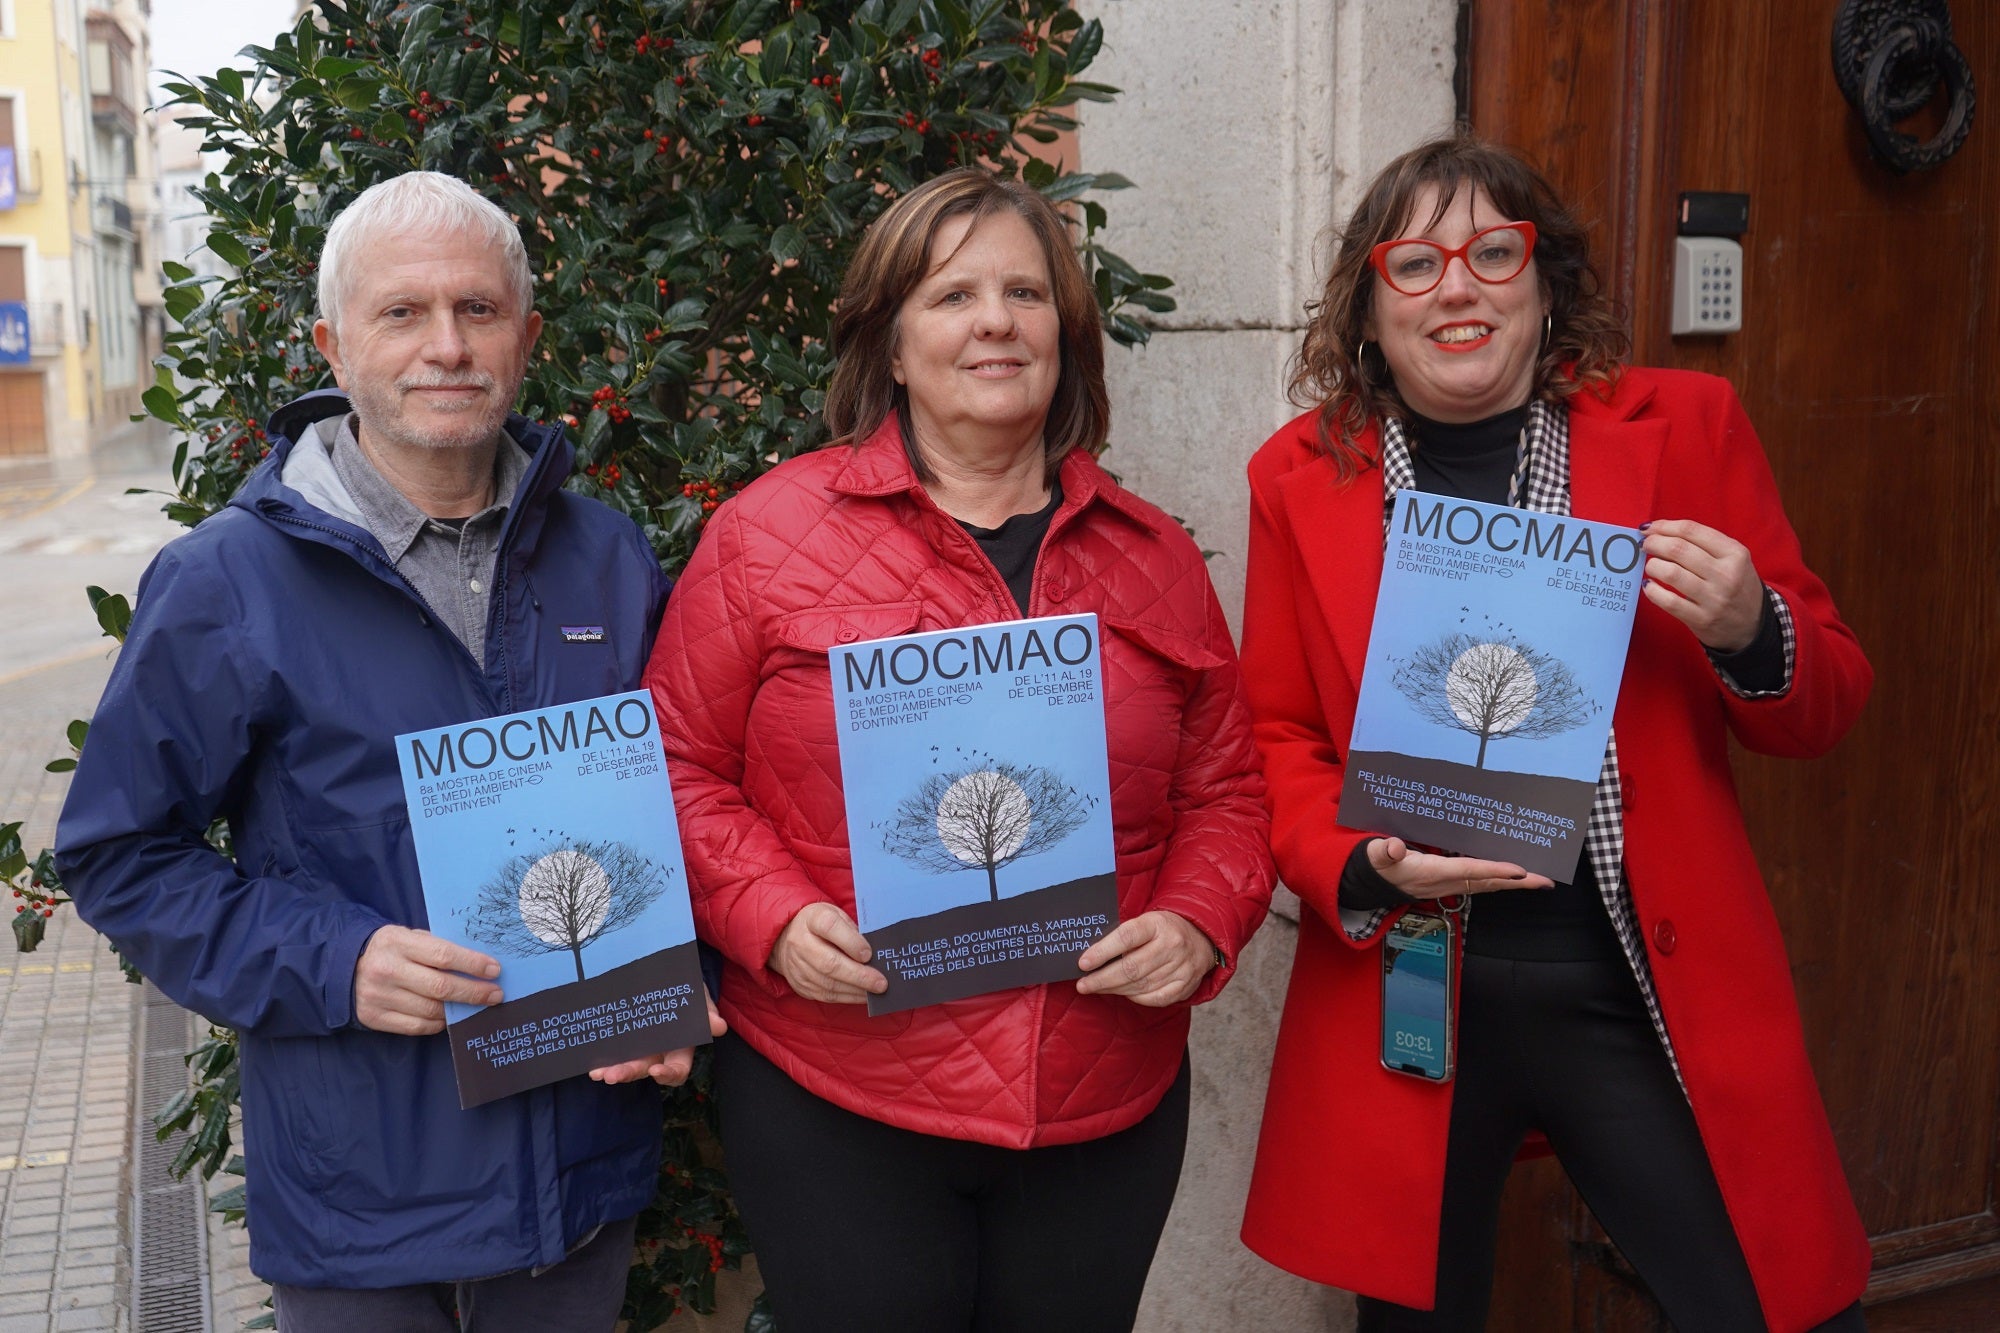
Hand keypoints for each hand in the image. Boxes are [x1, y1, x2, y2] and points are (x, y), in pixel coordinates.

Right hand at [354, 925, 502, 1034]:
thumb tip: (477, 962)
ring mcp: (379, 997)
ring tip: (477, 1005)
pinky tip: (450, 1016)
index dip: (473, 964)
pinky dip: (439, 1023)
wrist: (340, 968)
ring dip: (459, 1010)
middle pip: (441, 987)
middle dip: (474, 992)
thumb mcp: (407, 936)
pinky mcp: (374, 1018)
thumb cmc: (388, 949)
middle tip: (496, 994)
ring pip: (431, 1010)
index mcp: (397, 943)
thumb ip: (435, 946)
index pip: (443, 956)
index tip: (495, 970)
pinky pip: (417, 1027)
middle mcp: (387, 970)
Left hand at [590, 989, 728, 1086]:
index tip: (656, 1071)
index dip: (668, 1074)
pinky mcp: (623, 1034)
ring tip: (597, 1073)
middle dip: (628, 1073)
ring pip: (625, 1063)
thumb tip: (719, 1027)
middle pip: (645, 1069)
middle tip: (612, 1076)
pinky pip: (612, 1049)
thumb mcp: (700, 996)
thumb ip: (706, 1012)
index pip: (677, 1070)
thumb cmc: (689, 987)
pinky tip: (591, 1060)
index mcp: (681, 1047)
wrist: (669, 969)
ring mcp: (639, 1044)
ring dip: (612, 1070)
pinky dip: (601, 1056)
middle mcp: (659, 1050)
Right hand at [769, 902, 886, 1004]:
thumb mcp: (836, 915)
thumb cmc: (820, 925)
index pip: (831, 928)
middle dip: (859, 975)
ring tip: (876, 991)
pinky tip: (863, 995)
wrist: (787, 938)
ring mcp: (797, 966)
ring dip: (855, 990)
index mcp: (813, 919)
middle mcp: (801, 943)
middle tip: (881, 983)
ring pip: (828, 983)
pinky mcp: (800, 984)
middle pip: (829, 963)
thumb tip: (876, 952)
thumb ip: (852, 930)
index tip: (869, 954)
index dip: (851, 942)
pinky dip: (847, 997)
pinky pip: (825, 995)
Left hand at [1075, 911, 1216, 1006]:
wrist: (1202, 937)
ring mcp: (1181, 967)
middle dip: (1102, 979)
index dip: (1102, 952)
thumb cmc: (1163, 929)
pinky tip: (1123, 992)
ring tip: (1097, 988)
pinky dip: (1135, 997)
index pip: (1125, 937)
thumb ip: (1123, 936)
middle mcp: (1171, 945)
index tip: (1083, 963)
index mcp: (1157, 924)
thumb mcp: (1146, 921)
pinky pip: (1154, 998)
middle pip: (1131, 968)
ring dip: (1114, 989)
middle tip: (1083, 985)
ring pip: (1140, 985)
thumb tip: (1091, 956)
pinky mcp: (1185, 985)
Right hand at [1368, 838, 1551, 898]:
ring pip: (1488, 884)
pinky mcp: (1451, 882)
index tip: (1519, 870)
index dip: (1494, 870)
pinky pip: (1482, 881)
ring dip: (1514, 882)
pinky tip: (1514, 874)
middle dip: (1517, 882)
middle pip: (1488, 883)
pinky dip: (1501, 879)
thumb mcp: (1376, 856)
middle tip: (1545, 881)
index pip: (1468, 871)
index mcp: (1431, 872)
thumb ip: (1384, 851)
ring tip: (1539, 879)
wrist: (1373, 882)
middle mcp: (1446, 882)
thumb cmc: (1378, 865)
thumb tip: (1393, 847)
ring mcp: (1450, 884)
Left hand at [1641, 518, 1763, 651]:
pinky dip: (1653, 591)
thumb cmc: (1736, 585)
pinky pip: (1669, 602)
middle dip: (1654, 544)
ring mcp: (1714, 598)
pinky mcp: (1701, 619)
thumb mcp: (1733, 559)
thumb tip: (1659, 532)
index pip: (1691, 531)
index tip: (1649, 529)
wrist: (1753, 625)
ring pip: (1672, 573)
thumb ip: (1703, 544)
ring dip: (1652, 566)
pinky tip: (1648, 585)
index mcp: (1735, 553)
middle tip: (1645, 545)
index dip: (1664, 526)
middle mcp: (1726, 574)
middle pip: (1678, 549)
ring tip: (1650, 566)